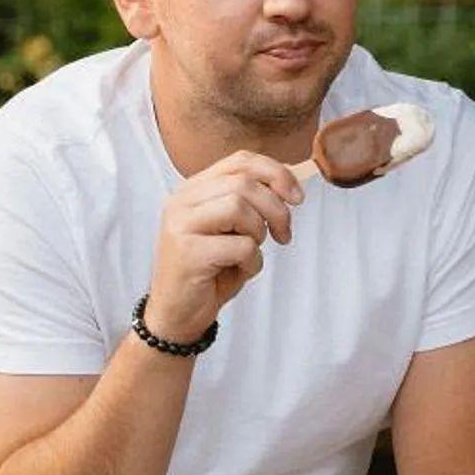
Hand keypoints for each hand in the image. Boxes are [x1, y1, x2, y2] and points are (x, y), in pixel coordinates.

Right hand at [144, 152, 303, 342]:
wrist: (178, 313)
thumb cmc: (209, 271)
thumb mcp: (231, 229)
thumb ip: (249, 203)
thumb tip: (289, 185)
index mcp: (193, 189)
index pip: (239, 161)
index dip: (275, 173)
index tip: (296, 196)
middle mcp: (182, 201)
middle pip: (244, 183)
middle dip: (276, 209)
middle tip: (283, 234)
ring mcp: (181, 225)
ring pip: (239, 207)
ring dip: (260, 233)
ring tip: (252, 253)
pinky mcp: (188, 252)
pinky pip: (239, 246)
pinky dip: (253, 261)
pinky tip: (242, 270)